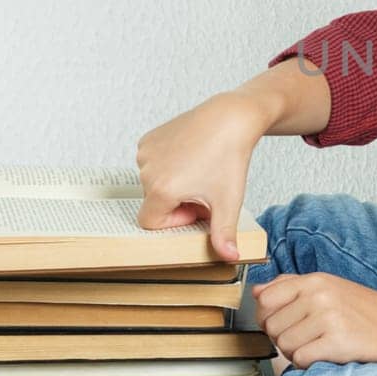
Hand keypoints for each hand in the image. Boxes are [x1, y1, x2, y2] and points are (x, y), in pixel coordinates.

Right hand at [135, 90, 269, 260]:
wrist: (231, 117)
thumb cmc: (230, 157)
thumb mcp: (228, 201)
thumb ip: (224, 234)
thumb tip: (231, 258)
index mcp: (160, 190)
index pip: (152, 223)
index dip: (176, 220)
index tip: (198, 207)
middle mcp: (146, 171)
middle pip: (154, 203)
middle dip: (178, 202)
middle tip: (204, 189)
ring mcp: (145, 152)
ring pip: (153, 184)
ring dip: (173, 184)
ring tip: (199, 170)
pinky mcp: (148, 139)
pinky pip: (152, 164)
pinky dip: (168, 166)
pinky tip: (190, 156)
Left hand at [250, 272, 376, 367]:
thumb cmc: (361, 308)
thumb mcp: (327, 286)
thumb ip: (290, 286)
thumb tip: (256, 292)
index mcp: (314, 280)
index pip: (265, 300)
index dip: (269, 317)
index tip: (284, 322)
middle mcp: (319, 296)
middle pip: (272, 327)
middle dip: (284, 337)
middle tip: (308, 337)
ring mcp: (328, 318)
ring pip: (284, 345)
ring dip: (296, 352)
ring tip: (318, 345)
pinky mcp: (337, 342)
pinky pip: (300, 359)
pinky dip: (308, 363)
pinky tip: (324, 355)